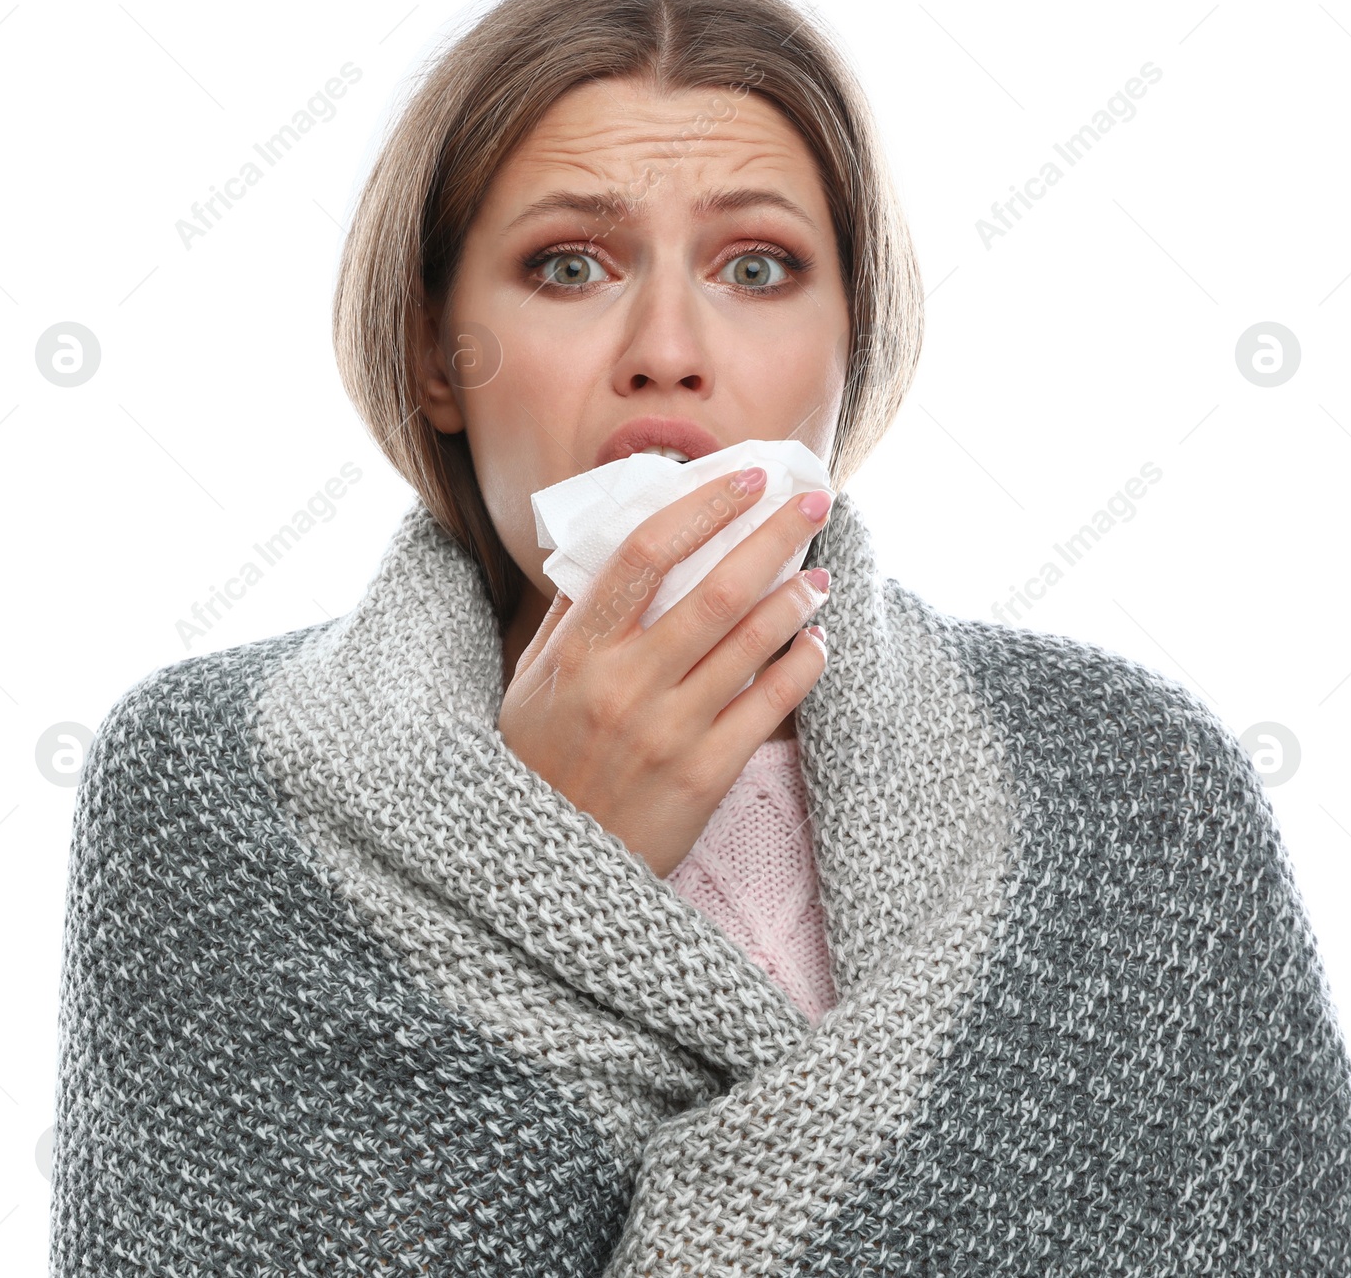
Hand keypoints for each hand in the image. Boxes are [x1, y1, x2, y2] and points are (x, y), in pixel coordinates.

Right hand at [498, 466, 832, 877]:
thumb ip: (571, 616)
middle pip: (717, 587)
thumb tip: (611, 540)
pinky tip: (817, 643)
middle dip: (774, 534)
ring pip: (752, 641)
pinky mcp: (706, 774)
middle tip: (813, 501)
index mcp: (579, 651)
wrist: (548, 871)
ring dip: (797, 597)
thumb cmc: (540, 764)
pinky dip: (802, 665)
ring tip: (819, 576)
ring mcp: (669, 730)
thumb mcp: (531, 684)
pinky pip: (770, 705)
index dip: (703, 506)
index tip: (747, 478)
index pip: (645, 552)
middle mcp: (625, 684)